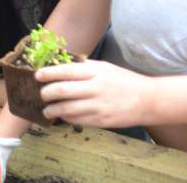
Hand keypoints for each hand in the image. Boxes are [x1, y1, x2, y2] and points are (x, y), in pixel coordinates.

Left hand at [37, 60, 156, 127]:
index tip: (37, 76)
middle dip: (46, 93)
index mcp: (95, 72)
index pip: (66, 71)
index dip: (48, 73)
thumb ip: (85, 67)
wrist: (149, 100)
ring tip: (47, 110)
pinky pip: (77, 120)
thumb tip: (62, 66)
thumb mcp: (106, 67)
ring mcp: (98, 105)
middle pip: (62, 90)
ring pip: (66, 108)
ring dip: (52, 110)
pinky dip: (66, 118)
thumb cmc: (124, 81)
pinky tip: (63, 116)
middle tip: (41, 94)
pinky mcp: (101, 120)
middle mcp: (95, 88)